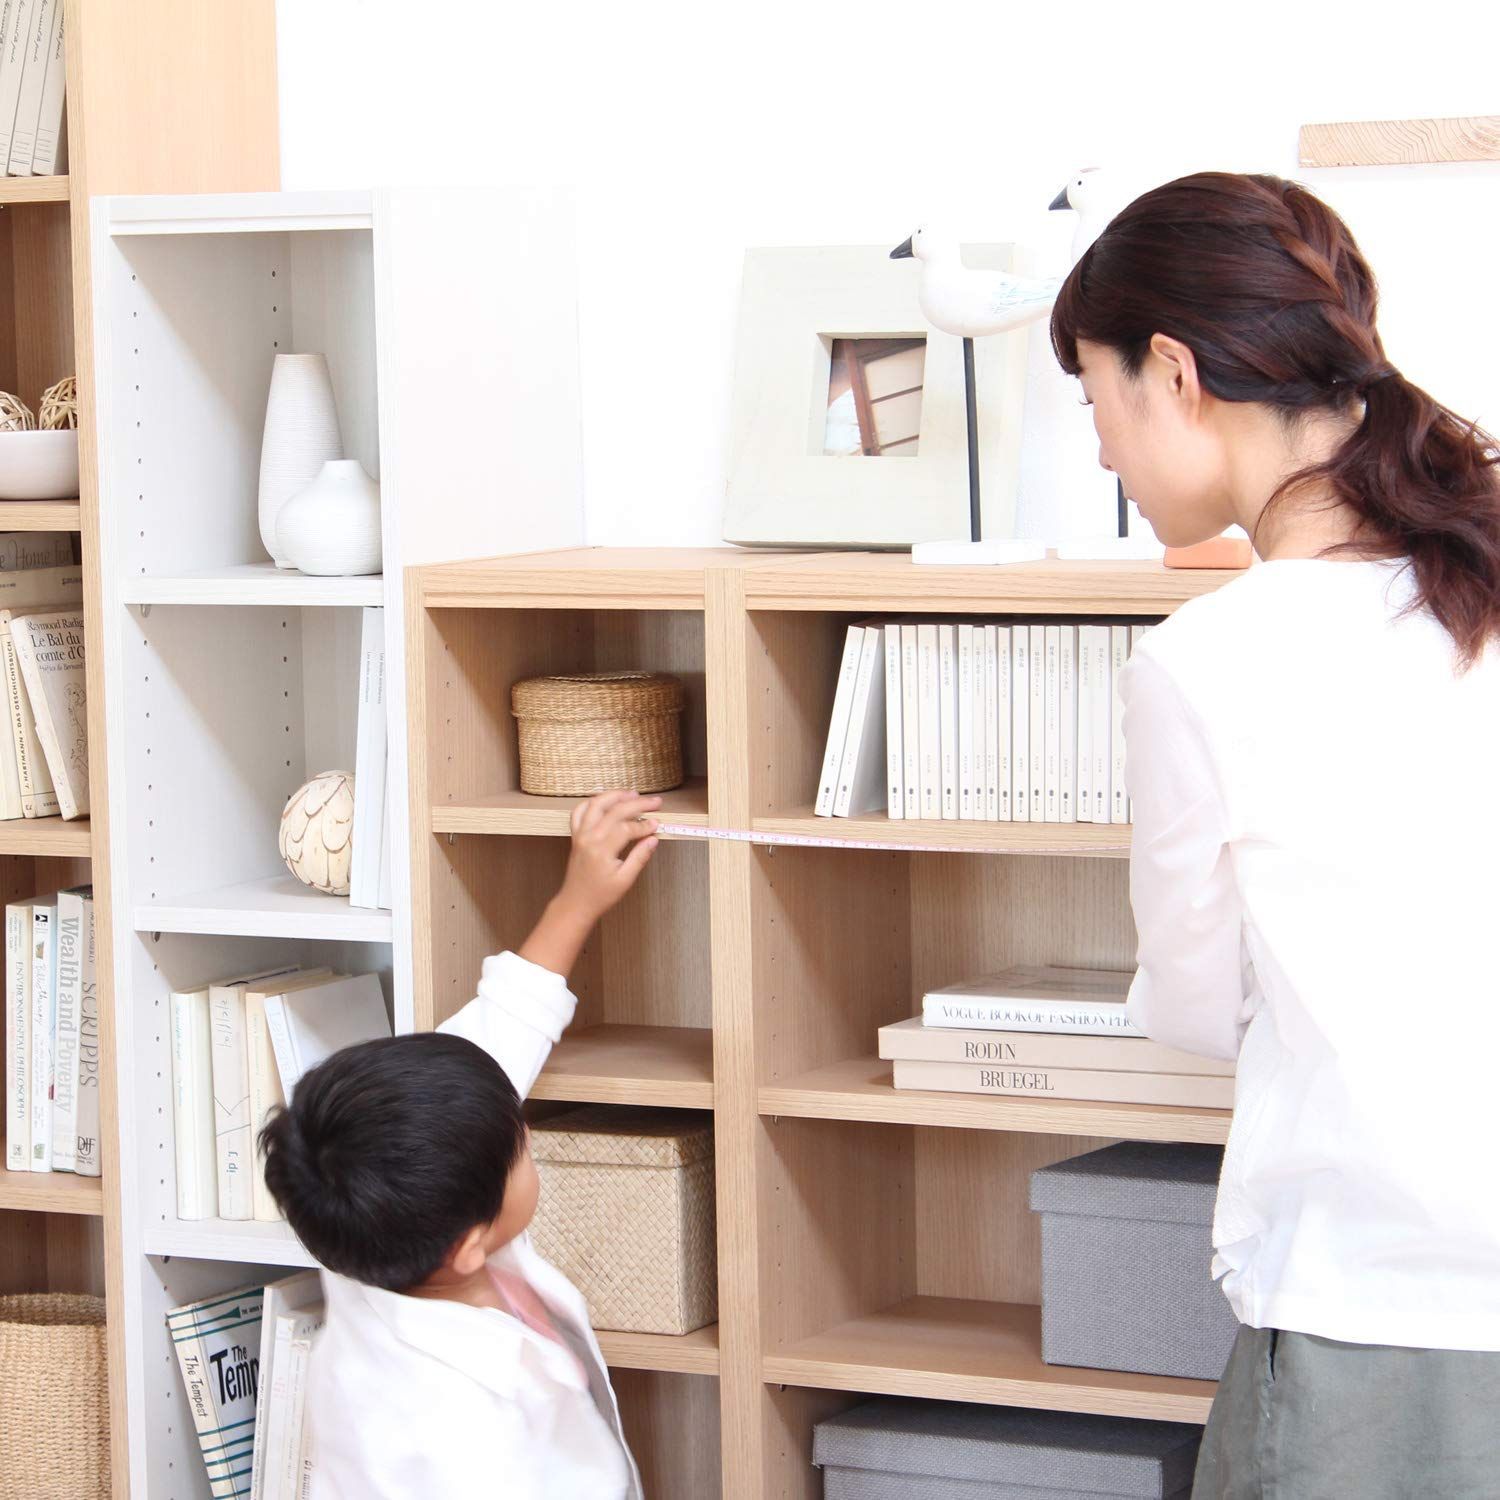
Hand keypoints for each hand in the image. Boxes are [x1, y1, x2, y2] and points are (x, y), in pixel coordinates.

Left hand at [560, 791, 661, 923]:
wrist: (576, 904)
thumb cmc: (600, 895)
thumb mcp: (625, 880)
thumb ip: (640, 857)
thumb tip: (653, 838)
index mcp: (601, 850)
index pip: (627, 828)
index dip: (644, 825)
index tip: (658, 824)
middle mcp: (588, 838)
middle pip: (614, 810)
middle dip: (637, 804)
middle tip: (655, 802)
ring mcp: (580, 835)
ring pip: (595, 804)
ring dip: (615, 796)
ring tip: (633, 794)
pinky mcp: (576, 835)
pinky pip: (580, 811)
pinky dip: (592, 802)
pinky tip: (606, 801)